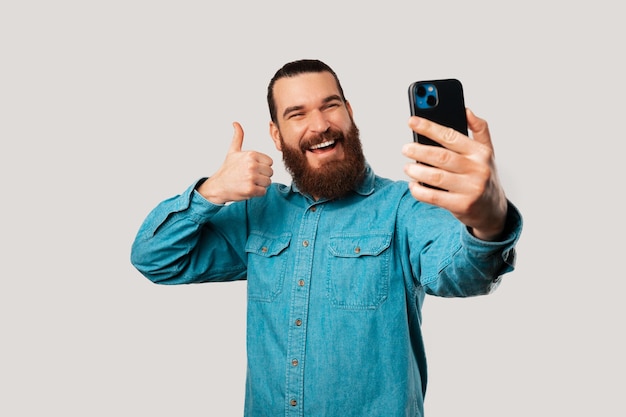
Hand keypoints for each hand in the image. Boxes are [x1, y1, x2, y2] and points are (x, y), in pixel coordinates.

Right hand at [197, 122, 273, 203]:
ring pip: (268, 182)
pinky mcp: (251, 190)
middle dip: (262, 176)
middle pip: (270, 173)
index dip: (262, 167)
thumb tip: (236, 123)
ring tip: (248, 182)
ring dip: (260, 185)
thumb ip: (238, 137)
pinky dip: (257, 193)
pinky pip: (263, 191)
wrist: (218, 186)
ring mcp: (251, 178)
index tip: (251, 168)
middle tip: (249, 177)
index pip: (270, 162)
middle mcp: (252, 165)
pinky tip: (247, 189)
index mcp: (251, 155)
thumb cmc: (227, 170)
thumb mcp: (233, 151)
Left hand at [402, 109, 507, 240]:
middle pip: (441, 157)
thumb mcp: (487, 151)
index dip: (429, 127)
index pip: (451, 136)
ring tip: (407, 167)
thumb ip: (479, 129)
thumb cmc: (484, 176)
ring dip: (416, 171)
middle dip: (419, 151)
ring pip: (436, 177)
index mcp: (480, 152)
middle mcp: (478, 170)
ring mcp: (470, 189)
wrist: (492, 210)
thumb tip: (466, 110)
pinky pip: (433, 197)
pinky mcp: (461, 206)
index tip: (411, 121)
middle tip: (405, 148)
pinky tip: (413, 185)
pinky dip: (419, 190)